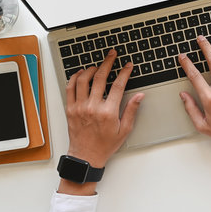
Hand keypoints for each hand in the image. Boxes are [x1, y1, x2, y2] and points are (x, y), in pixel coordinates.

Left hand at [59, 49, 143, 194]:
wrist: (86, 156)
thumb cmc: (105, 145)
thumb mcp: (124, 130)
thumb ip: (131, 110)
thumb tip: (139, 96)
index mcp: (108, 112)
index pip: (118, 85)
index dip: (124, 72)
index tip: (128, 66)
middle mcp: (93, 107)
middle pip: (100, 77)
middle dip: (108, 62)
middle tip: (112, 55)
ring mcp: (79, 107)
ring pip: (83, 80)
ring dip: (91, 69)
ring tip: (97, 65)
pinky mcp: (70, 109)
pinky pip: (70, 88)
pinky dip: (75, 78)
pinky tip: (81, 73)